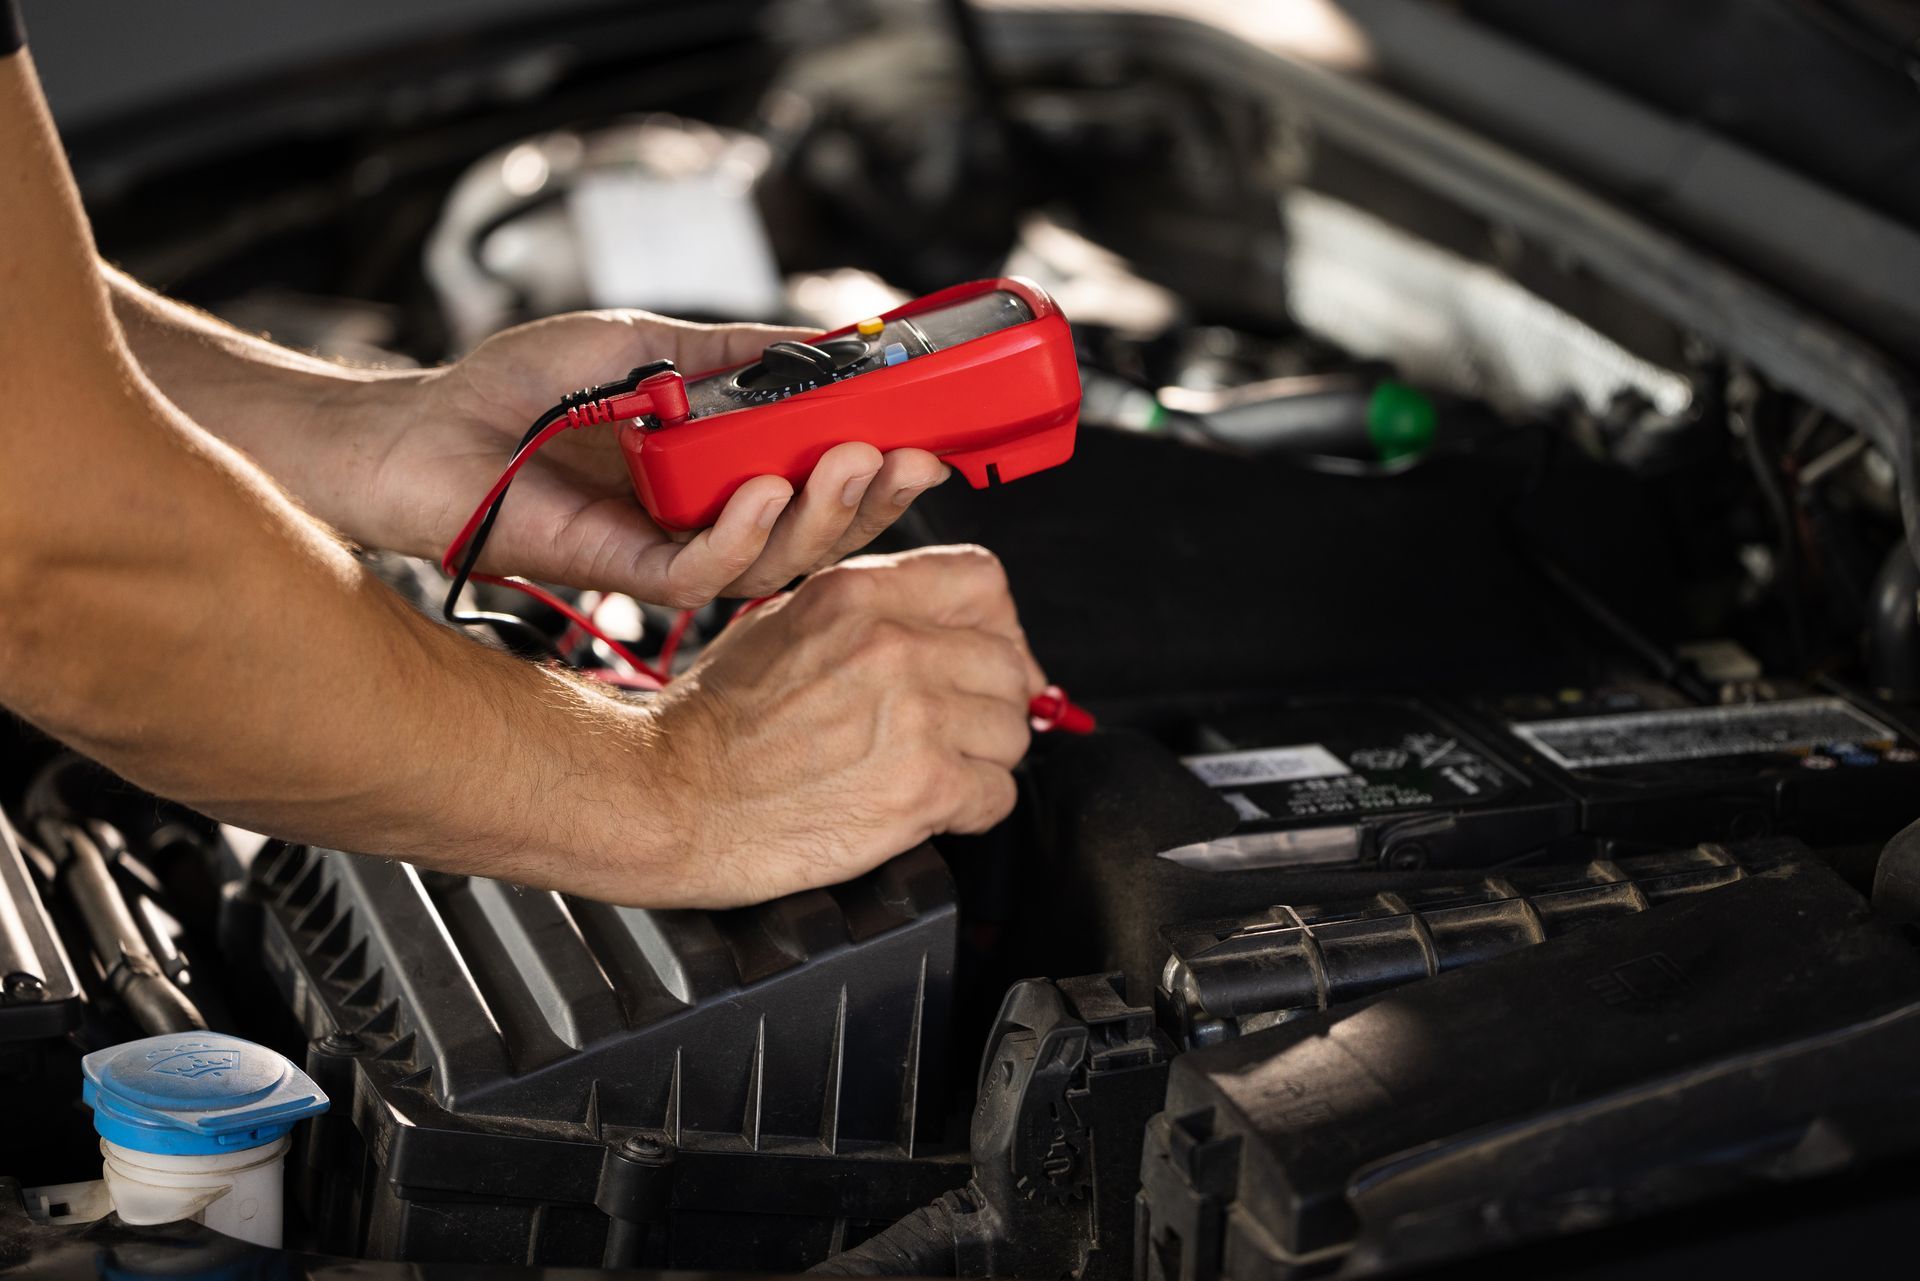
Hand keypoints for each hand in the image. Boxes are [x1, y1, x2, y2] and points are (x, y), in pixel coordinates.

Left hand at [360, 310, 950, 605]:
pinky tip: (762, 492)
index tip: (927, 433)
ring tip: (852, 463)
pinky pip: (704, 574)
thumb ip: (730, 352)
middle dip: (873, 498)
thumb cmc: (513, 387)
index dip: (878, 463)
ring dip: (823, 515)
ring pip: (776, 561)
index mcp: (719, 464)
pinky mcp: (628, 573)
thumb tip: (818, 344)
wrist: (423, 432)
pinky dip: (741, 535)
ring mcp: (670, 548)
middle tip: (911, 459)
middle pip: (817, 529)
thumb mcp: (642, 343)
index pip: (819, 477)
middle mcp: (705, 515)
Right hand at [631, 546, 1045, 907]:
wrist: (669, 796)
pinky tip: (931, 808)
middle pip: (1010, 663)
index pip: (984, 581)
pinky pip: (998, 795)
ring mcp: (915, 716)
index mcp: (860, 593)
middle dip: (992, 701)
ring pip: (1013, 732)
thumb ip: (871, 612)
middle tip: (959, 728)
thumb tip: (947, 631)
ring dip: (984, 757)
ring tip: (933, 769)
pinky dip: (973, 809)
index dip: (994, 624)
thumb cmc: (714, 721)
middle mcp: (895, 645)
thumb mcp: (786, 622)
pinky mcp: (923, 788)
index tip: (982, 657)